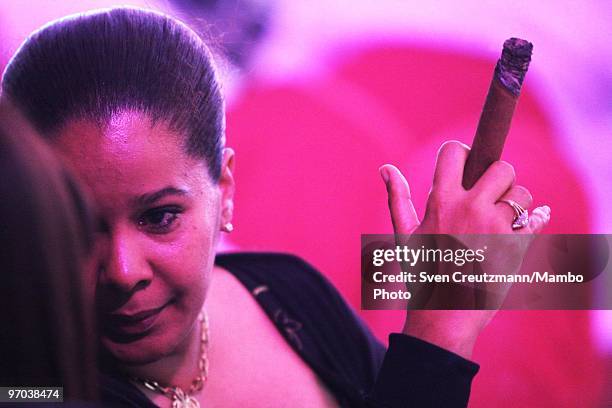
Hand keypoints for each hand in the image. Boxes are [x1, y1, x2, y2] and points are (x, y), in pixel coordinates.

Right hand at [379, 141, 550, 358]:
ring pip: (523, 194)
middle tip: (491, 196)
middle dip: (500, 177)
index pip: (455, 150)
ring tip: (503, 220)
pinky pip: (537, 220)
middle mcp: (470, 208)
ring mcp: (496, 227)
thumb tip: (386, 168)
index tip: (467, 166)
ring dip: (517, 203)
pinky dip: (537, 220)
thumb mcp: (405, 235)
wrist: (445, 315)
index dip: (463, 153)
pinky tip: (534, 221)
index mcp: (441, 200)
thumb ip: (397, 198)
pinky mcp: (516, 246)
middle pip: (501, 167)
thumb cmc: (421, 274)